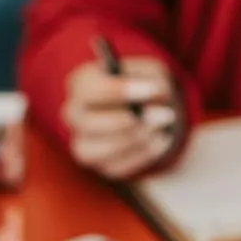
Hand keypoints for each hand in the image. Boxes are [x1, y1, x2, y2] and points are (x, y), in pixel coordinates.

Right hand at [63, 57, 180, 179]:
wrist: (147, 111)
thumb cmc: (143, 84)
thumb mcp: (151, 72)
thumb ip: (152, 79)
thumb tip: (157, 93)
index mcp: (81, 83)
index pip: (89, 91)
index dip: (120, 91)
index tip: (154, 90)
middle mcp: (74, 115)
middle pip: (89, 123)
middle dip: (132, 120)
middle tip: (166, 114)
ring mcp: (83, 144)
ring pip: (104, 149)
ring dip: (141, 138)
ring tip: (163, 126)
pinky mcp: (100, 166)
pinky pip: (119, 167)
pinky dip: (145, 154)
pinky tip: (161, 139)